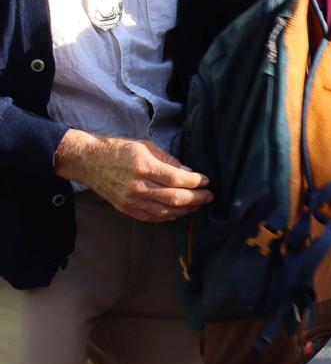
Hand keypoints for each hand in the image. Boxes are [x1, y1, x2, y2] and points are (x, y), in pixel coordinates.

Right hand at [54, 131, 211, 220]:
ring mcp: (130, 200)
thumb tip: (188, 172)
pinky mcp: (125, 208)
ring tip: (198, 205)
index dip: (195, 182)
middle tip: (209, 196)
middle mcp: (138, 186)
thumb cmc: (118, 150)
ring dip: (185, 210)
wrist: (88, 161)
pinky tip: (178, 213)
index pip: (177, 179)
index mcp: (144, 167)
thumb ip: (168, 160)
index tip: (206, 180)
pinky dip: (167, 216)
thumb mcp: (146, 146)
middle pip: (174, 197)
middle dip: (196, 198)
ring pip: (165, 210)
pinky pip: (151, 217)